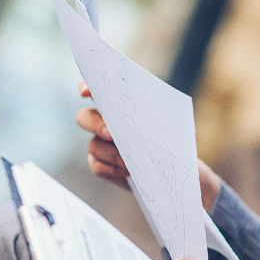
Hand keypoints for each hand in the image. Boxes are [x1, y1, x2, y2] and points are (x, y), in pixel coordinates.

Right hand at [76, 82, 224, 210]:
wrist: (176, 166)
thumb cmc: (171, 137)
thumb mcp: (169, 118)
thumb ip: (153, 108)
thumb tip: (143, 109)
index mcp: (119, 104)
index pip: (95, 90)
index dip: (87, 87)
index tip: (85, 92)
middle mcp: (104, 121)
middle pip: (84, 117)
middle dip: (96, 124)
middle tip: (112, 134)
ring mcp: (100, 143)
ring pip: (93, 145)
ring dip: (113, 154)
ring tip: (132, 162)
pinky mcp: (101, 164)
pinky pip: (96, 165)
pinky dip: (113, 169)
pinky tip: (128, 172)